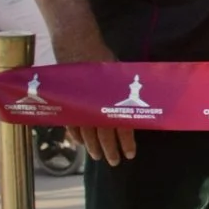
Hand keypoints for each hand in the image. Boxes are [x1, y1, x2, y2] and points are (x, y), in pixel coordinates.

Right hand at [53, 26, 134, 164]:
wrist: (77, 45)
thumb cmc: (102, 59)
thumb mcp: (120, 75)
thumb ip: (126, 93)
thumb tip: (141, 107)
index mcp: (112, 101)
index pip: (122, 127)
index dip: (126, 143)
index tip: (130, 154)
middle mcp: (95, 107)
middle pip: (104, 135)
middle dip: (110, 150)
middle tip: (115, 162)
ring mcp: (79, 107)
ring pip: (87, 133)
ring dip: (93, 147)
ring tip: (98, 157)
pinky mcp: (66, 103)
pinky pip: (71, 124)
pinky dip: (76, 135)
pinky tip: (80, 144)